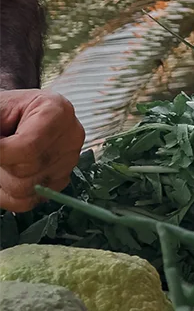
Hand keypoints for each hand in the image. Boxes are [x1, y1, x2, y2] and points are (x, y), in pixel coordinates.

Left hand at [0, 88, 82, 211]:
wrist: (15, 114)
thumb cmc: (7, 110)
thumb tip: (0, 152)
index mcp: (58, 111)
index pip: (29, 147)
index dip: (2, 153)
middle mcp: (70, 137)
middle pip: (26, 169)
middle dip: (3, 163)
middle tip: (2, 147)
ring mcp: (68, 161)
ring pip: (26, 189)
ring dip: (4, 178)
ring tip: (5, 158)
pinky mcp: (61, 180)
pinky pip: (29, 200)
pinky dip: (10, 191)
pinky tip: (7, 172)